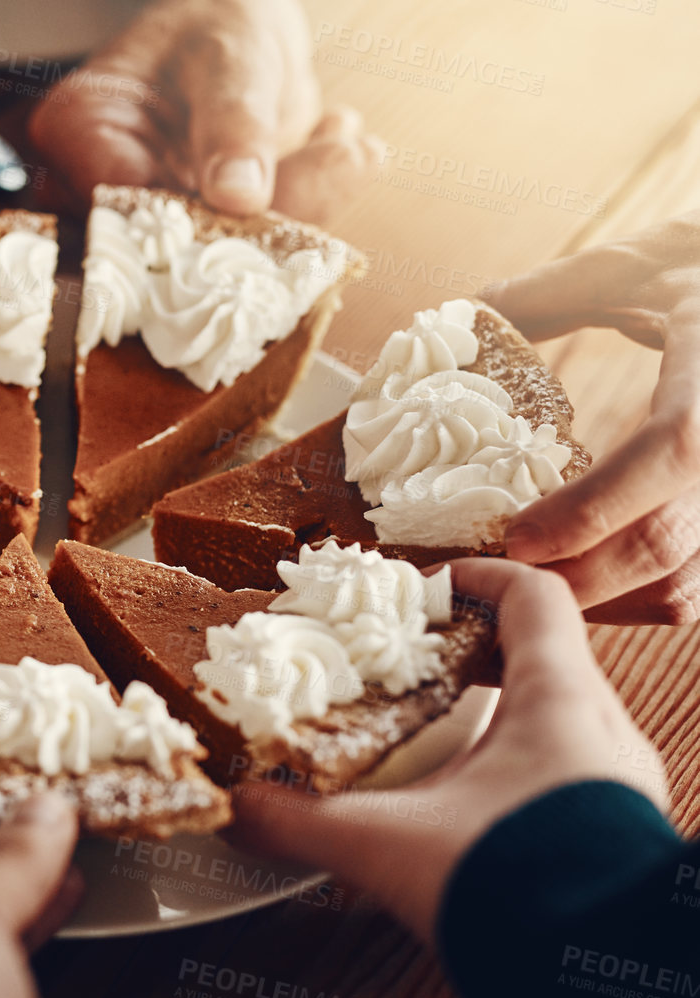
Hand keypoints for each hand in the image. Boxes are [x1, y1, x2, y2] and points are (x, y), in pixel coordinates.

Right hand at [27, 0, 380, 222]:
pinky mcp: (206, 239)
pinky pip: (264, 245)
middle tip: (341, 164)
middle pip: (172, 246)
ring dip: (305, 205)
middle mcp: (106, 193)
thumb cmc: (213, 30)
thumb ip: (233, 123)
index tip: (252, 203)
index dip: (182, 225)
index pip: (116, 207)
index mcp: (80, 136)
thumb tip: (238, 196)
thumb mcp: (228, 56)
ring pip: (228, 253)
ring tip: (354, 149)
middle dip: (264, 218)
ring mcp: (157, 225)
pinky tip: (349, 151)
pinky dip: (316, 200)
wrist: (238, 40)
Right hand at [230, 559, 666, 941]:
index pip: (532, 595)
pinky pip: (567, 772)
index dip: (475, 577)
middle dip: (472, 654)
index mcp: (558, 700)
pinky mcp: (616, 836)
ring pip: (559, 718)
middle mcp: (602, 732)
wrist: (597, 986)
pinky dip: (514, 768)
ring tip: (429, 736)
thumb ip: (298, 823)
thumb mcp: (385, 845)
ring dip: (495, 715)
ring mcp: (619, 786)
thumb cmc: (516, 887)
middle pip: (544, 655)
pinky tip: (463, 807)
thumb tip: (233, 810)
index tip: (423, 586)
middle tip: (411, 664)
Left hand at [485, 214, 699, 623]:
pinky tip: (576, 580)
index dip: (593, 506)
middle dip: (569, 576)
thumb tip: (456, 321)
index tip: (515, 535)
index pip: (676, 448)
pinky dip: (633, 600)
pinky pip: (698, 588)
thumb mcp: (633, 263)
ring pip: (685, 584)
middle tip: (486, 575)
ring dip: (597, 600)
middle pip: (667, 543)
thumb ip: (542, 295)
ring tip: (520, 583)